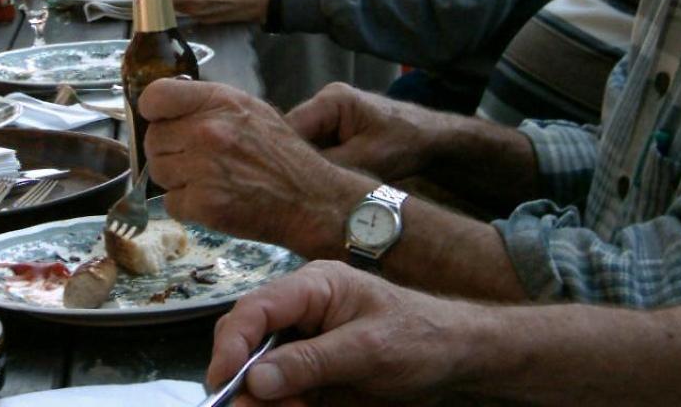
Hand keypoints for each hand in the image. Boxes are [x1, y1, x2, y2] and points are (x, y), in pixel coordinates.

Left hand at [139, 78, 358, 258]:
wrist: (310, 198)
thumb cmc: (281, 154)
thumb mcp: (250, 110)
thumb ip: (208, 104)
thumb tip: (166, 107)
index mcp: (218, 101)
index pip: (155, 97)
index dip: (153, 111)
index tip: (161, 121)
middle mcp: (208, 131)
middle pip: (153, 139)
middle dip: (168, 150)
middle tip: (193, 160)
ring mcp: (204, 169)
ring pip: (158, 172)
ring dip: (176, 179)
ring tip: (206, 180)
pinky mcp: (204, 204)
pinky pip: (171, 203)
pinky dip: (187, 206)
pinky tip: (211, 200)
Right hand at [207, 261, 478, 402]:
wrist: (457, 357)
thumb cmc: (420, 338)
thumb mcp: (368, 350)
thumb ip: (312, 362)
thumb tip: (256, 380)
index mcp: (312, 286)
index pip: (255, 308)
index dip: (231, 343)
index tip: (222, 382)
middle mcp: (300, 309)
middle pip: (248, 338)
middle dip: (242, 377)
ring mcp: (304, 339)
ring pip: (260, 369)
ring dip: (263, 397)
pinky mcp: (312, 368)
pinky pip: (282, 388)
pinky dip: (282, 404)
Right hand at [285, 84, 437, 182]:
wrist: (433, 138)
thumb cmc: (405, 143)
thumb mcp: (368, 159)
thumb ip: (331, 165)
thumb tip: (297, 181)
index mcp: (332, 99)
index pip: (291, 125)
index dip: (281, 152)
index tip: (275, 180)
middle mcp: (326, 100)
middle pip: (294, 132)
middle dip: (291, 159)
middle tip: (284, 188)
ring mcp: (331, 113)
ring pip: (305, 141)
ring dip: (305, 162)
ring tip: (298, 187)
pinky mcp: (337, 126)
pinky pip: (318, 144)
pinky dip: (317, 162)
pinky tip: (315, 182)